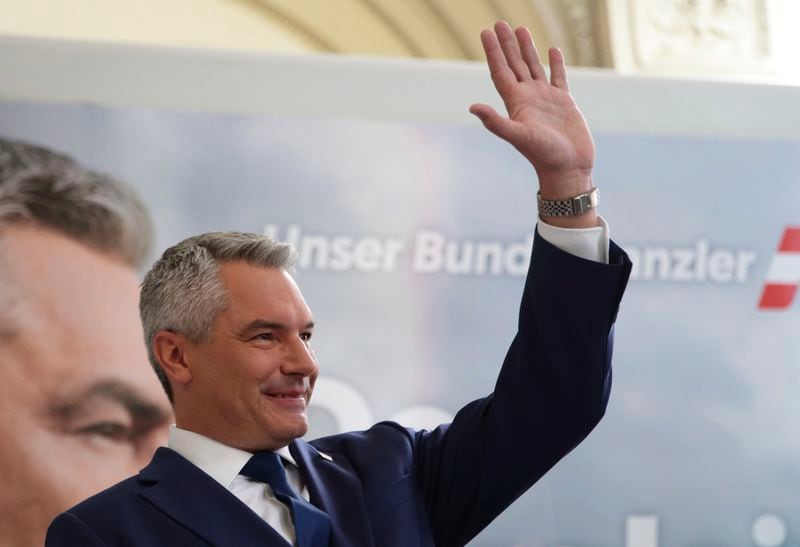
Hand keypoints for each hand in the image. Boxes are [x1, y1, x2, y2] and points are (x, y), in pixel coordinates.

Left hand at [470, 22, 594, 201]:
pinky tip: (552, 51)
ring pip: (534, 67)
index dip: (493, 51)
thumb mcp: (518, 136)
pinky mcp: (564, 102)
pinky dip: (555, 63)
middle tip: (499, 23)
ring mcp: (546, 99)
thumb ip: (495, 122)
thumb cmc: (543, 155)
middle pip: (514, 64)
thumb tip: (472, 107)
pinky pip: (558, 77)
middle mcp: (528, 98)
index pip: (500, 71)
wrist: (568, 168)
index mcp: (516, 102)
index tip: (485, 32)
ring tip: (521, 29)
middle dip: (506, 44)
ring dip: (527, 49)